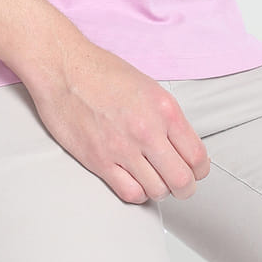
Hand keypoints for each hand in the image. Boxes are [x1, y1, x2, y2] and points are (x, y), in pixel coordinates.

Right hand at [21, 39, 210, 204]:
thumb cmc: (101, 71)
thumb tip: (180, 143)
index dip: (199, 170)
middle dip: (184, 188)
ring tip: (153, 180)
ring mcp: (123, 148)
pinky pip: (130, 193)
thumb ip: (166, 117)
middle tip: (179, 185)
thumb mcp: (147, 86)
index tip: (194, 171)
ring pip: (158, 191)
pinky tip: (134, 182)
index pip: (197, 156)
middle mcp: (147, 130)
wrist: (63, 68)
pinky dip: (137, 194)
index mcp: (164, 108)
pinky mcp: (99, 160)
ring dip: (159, 190)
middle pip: (182, 180)